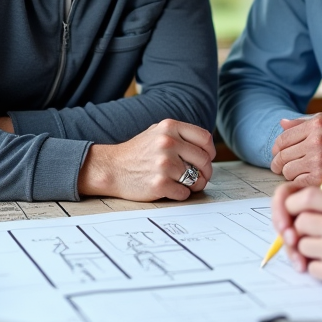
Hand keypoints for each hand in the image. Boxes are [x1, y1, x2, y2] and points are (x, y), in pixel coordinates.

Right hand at [78, 119, 215, 201]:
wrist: (112, 168)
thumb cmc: (136, 153)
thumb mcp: (157, 132)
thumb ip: (180, 135)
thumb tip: (206, 148)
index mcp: (169, 127)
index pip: (205, 139)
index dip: (210, 152)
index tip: (206, 159)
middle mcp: (168, 143)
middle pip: (204, 160)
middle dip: (205, 172)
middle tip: (200, 177)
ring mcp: (164, 163)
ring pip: (196, 179)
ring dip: (193, 185)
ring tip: (182, 183)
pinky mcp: (160, 183)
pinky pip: (184, 193)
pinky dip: (180, 194)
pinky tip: (169, 189)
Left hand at [269, 114, 321, 185]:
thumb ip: (303, 123)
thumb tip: (281, 123)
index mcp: (316, 125)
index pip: (283, 138)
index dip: (277, 149)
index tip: (278, 154)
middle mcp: (316, 140)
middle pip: (283, 156)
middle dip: (279, 163)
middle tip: (280, 167)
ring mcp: (318, 159)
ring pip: (288, 171)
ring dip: (291, 173)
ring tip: (299, 172)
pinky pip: (299, 182)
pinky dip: (300, 183)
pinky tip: (308, 179)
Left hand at [271, 181, 321, 294]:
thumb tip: (306, 193)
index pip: (304, 197)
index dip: (292, 204)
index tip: (294, 210)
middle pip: (298, 224)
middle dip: (302, 229)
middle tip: (315, 233)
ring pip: (301, 247)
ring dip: (310, 249)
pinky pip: (310, 268)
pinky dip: (318, 267)